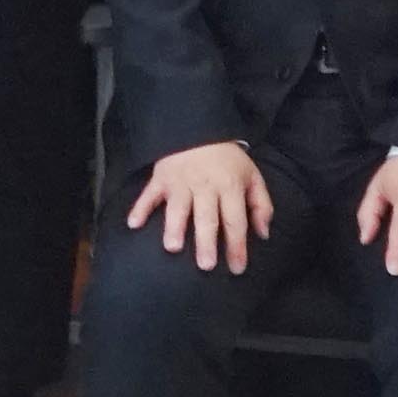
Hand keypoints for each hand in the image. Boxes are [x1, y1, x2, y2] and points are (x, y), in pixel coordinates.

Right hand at [126, 139, 274, 271]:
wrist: (200, 128)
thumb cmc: (228, 160)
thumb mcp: (253, 176)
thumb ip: (261, 205)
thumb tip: (263, 234)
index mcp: (230, 186)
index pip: (234, 220)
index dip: (237, 245)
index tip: (237, 268)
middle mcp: (205, 186)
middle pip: (206, 217)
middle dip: (206, 241)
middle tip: (205, 266)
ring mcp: (181, 182)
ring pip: (178, 207)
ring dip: (175, 226)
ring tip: (173, 247)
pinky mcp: (161, 178)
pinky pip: (149, 194)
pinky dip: (140, 207)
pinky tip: (134, 223)